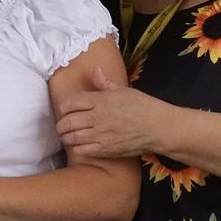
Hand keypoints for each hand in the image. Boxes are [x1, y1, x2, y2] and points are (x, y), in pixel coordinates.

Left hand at [54, 66, 168, 159]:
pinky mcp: (106, 149)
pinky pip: (83, 150)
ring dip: (66, 136)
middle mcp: (97, 117)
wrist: (159, 128)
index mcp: (101, 100)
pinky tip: (79, 145)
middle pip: (68, 121)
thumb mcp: (124, 90)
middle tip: (62, 125)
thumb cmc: (144, 106)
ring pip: (72, 137)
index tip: (65, 109)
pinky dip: (77, 148)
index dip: (65, 106)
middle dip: (61, 124)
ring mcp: (100, 134)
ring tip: (67, 136)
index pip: (71, 102)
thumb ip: (104, 82)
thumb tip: (95, 69)